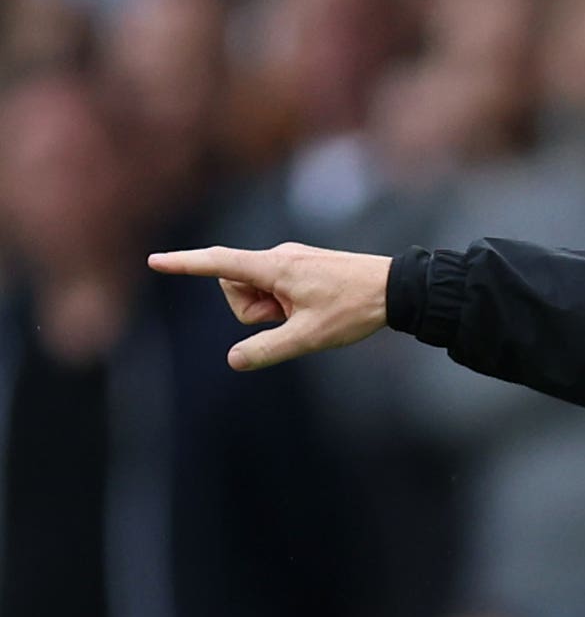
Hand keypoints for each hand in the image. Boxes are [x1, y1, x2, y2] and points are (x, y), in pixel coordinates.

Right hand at [148, 242, 392, 370]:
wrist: (397, 288)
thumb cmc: (354, 309)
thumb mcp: (310, 337)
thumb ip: (268, 350)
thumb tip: (234, 360)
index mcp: (274, 267)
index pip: (218, 264)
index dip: (184, 264)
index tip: (154, 261)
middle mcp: (277, 256)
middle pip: (236, 286)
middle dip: (253, 310)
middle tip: (292, 319)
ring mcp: (290, 260)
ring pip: (256, 290)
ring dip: (272, 310)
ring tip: (308, 313)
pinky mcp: (301, 265)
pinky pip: (276, 288)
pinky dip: (285, 304)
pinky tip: (316, 309)